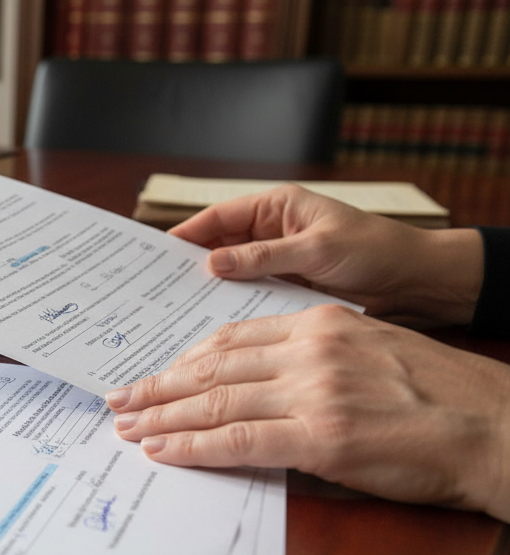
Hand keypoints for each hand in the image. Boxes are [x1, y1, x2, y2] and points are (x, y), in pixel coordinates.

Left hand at [106, 304, 509, 522]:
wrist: (498, 427)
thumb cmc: (441, 399)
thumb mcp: (372, 354)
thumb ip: (314, 362)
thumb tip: (261, 388)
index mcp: (321, 325)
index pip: (231, 339)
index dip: (185, 359)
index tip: (156, 373)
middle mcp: (310, 351)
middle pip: (211, 366)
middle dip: (158, 385)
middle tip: (119, 399)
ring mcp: (313, 392)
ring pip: (214, 401)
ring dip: (162, 416)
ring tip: (127, 427)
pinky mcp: (320, 437)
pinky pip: (237, 441)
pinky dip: (191, 446)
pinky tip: (161, 451)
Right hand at [169, 185, 484, 326]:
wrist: (417, 282)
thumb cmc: (376, 251)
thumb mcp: (317, 249)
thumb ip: (264, 256)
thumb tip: (212, 262)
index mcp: (277, 207)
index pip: (218, 217)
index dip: (185, 234)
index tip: (156, 256)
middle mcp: (272, 231)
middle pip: (217, 247)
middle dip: (189, 266)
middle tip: (156, 290)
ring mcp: (277, 262)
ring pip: (230, 274)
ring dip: (209, 291)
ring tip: (176, 311)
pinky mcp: (286, 288)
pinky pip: (250, 296)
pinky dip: (233, 308)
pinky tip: (214, 328)